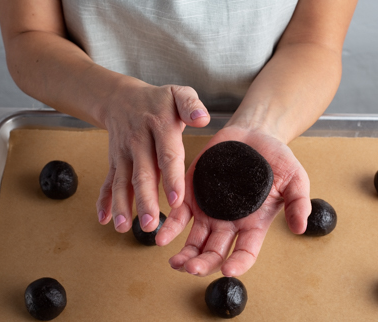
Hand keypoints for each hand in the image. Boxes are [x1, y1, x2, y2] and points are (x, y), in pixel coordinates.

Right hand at [95, 78, 209, 232]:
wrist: (121, 98)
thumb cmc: (157, 100)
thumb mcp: (178, 93)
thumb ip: (191, 105)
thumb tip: (202, 119)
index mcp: (159, 126)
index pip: (167, 154)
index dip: (171, 178)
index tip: (175, 200)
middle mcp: (138, 141)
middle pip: (142, 174)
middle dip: (145, 200)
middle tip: (149, 224)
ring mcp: (123, 153)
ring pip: (122, 182)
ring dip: (122, 205)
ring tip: (123, 227)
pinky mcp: (114, 161)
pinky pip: (108, 181)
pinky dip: (103, 200)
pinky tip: (103, 218)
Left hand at [156, 126, 310, 276]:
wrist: (252, 135)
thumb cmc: (275, 158)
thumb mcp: (294, 178)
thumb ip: (297, 201)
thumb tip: (301, 228)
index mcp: (253, 223)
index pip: (245, 252)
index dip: (238, 264)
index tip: (228, 270)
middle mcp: (228, 222)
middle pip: (215, 251)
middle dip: (203, 263)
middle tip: (191, 269)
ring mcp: (208, 210)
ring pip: (194, 240)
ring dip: (184, 254)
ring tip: (175, 263)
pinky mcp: (192, 195)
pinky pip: (179, 215)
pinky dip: (170, 226)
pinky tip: (162, 236)